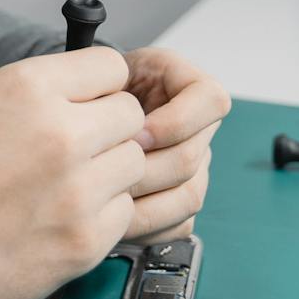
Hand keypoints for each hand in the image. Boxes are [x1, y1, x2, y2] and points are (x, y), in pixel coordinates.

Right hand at [0, 46, 147, 298]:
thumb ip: (35, 92)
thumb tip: (81, 91)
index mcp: (28, 87)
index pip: (109, 66)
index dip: (100, 86)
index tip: (92, 102)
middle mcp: (61, 132)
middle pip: (130, 115)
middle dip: (110, 129)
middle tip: (79, 149)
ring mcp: (78, 189)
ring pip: (133, 164)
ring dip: (109, 173)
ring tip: (67, 187)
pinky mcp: (85, 240)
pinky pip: (123, 213)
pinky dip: (102, 216)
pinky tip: (64, 218)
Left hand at [116, 45, 229, 243]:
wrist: (88, 116)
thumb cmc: (98, 90)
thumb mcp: (105, 72)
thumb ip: (116, 83)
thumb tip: (129, 132)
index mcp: (190, 87)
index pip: (211, 101)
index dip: (174, 122)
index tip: (135, 129)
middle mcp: (201, 129)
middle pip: (190, 157)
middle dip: (142, 167)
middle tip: (102, 169)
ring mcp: (198, 168)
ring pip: (189, 196)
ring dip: (143, 200)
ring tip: (104, 196)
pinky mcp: (183, 201)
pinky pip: (179, 224)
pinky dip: (146, 226)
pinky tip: (115, 218)